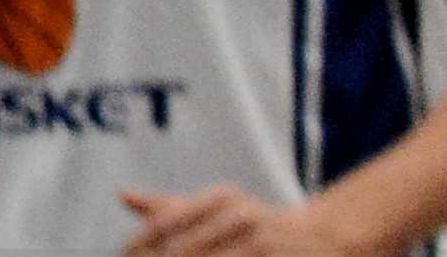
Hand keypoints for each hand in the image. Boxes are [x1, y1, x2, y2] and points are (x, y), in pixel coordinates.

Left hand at [116, 189, 341, 256]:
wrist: (325, 242)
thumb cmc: (256, 226)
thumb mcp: (218, 209)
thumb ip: (171, 209)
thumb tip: (122, 195)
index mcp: (222, 198)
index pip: (167, 222)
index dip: (140, 245)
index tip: (121, 256)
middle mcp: (241, 215)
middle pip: (183, 251)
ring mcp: (261, 242)